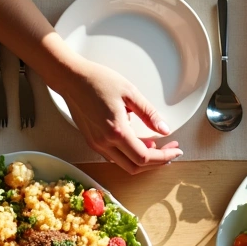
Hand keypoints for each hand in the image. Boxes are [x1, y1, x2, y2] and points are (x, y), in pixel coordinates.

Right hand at [54, 58, 181, 174]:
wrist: (71, 78)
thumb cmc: (98, 80)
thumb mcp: (130, 92)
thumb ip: (149, 113)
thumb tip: (165, 130)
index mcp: (116, 131)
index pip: (144, 157)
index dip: (163, 157)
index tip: (176, 151)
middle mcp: (105, 142)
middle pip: (135, 167)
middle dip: (156, 162)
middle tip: (170, 150)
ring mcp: (96, 144)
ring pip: (124, 165)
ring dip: (142, 160)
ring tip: (157, 145)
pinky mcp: (92, 141)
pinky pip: (114, 157)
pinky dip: (129, 154)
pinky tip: (138, 142)